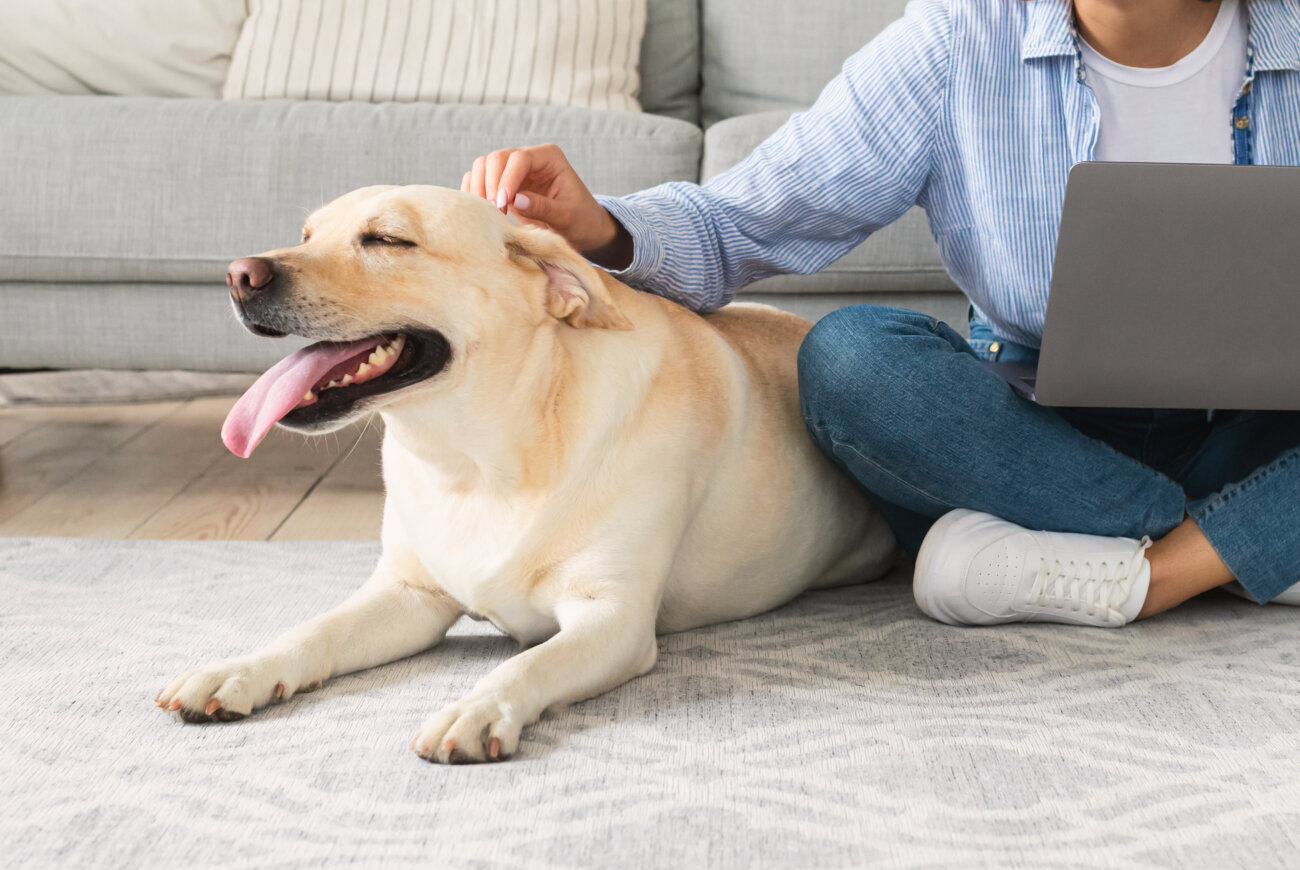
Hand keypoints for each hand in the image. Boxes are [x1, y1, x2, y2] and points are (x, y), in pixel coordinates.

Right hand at [462, 144, 623, 257]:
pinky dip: (474, 192)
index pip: (519, 158)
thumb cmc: (580, 220)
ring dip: (480, 188)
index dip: (507, 179)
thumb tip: (516, 200)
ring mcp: (513, 170)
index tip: (503, 203)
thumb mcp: (567, 216)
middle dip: (491, 183)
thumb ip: (543, 207)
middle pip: (496, 158)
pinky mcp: (503, 185)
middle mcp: (529, 158)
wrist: (581, 229)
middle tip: (495, 211)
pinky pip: (479, 180)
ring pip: (483, 166)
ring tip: (488, 212)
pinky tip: (480, 211)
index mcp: (549, 157)